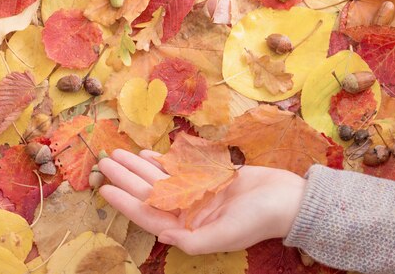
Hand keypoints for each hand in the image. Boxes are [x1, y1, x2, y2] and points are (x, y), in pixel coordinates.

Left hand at [98, 149, 306, 254]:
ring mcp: (197, 192)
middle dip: (127, 178)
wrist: (289, 198)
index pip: (149, 216)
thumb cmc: (261, 219)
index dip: (125, 203)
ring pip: (160, 177)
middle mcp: (189, 211)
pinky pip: (178, 167)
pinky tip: (146, 154)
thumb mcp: (228, 234)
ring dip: (139, 167)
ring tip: (119, 154)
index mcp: (190, 229)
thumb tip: (163, 238)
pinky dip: (162, 161)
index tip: (105, 190)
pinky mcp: (207, 176)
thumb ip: (194, 241)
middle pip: (149, 193)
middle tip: (106, 163)